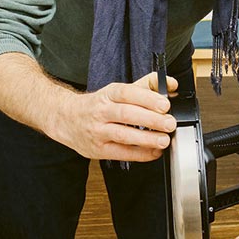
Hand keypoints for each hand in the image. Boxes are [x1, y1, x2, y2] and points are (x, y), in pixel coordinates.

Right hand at [50, 72, 177, 160]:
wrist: (66, 119)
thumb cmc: (98, 105)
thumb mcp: (118, 91)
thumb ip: (147, 86)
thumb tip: (172, 85)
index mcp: (108, 94)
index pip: (127, 93)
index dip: (147, 98)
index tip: (165, 104)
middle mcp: (101, 111)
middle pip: (126, 114)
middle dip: (151, 119)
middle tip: (169, 123)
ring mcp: (98, 131)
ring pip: (123, 135)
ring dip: (146, 138)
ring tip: (164, 140)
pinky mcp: (98, 149)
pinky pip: (121, 153)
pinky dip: (140, 154)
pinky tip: (154, 152)